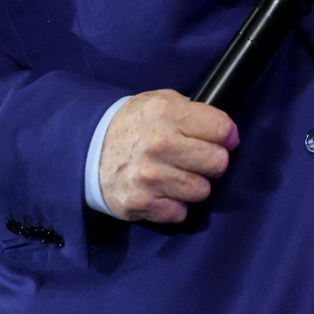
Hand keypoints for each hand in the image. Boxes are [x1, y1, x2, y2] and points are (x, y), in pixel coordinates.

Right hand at [98, 89, 238, 222]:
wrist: (87, 150)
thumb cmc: (132, 125)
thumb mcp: (159, 101)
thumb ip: (190, 111)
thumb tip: (224, 132)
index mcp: (166, 112)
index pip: (222, 129)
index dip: (227, 137)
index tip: (221, 141)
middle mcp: (159, 143)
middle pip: (218, 163)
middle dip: (212, 163)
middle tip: (196, 160)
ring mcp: (149, 176)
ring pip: (201, 191)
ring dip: (192, 186)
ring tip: (176, 176)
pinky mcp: (140, 202)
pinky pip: (179, 213)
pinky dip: (174, 206)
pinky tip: (161, 192)